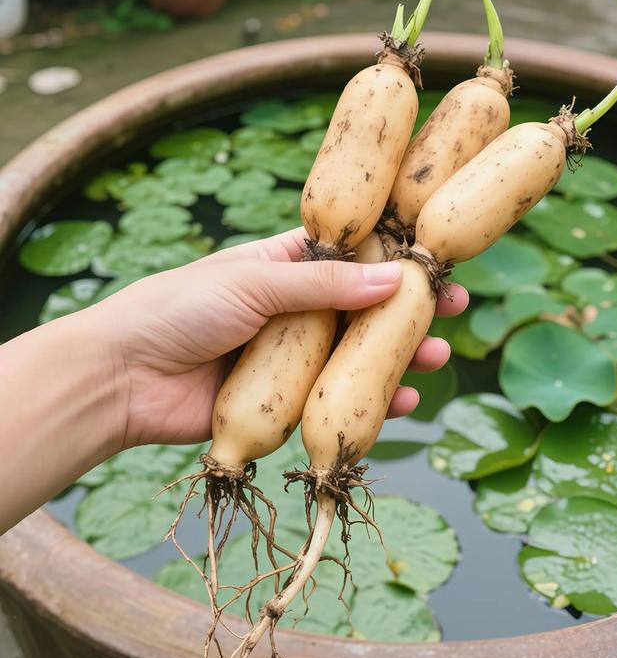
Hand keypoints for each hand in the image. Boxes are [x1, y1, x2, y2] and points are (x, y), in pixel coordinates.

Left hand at [99, 228, 464, 449]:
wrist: (121, 377)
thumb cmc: (179, 308)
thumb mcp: (254, 281)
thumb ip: (323, 284)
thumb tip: (395, 275)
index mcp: (282, 264)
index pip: (350, 254)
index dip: (393, 256)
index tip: (435, 256)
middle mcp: (292, 309)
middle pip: (362, 308)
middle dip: (407, 310)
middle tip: (453, 307)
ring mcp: (289, 358)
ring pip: (355, 357)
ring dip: (396, 357)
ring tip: (435, 356)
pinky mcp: (282, 403)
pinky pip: (333, 401)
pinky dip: (367, 403)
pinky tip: (403, 401)